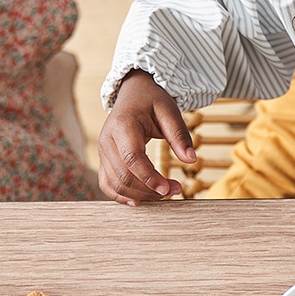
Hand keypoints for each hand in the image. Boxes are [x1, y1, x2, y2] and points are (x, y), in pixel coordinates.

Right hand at [97, 70, 195, 204]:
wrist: (133, 94)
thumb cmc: (152, 101)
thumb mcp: (170, 111)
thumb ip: (179, 135)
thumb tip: (191, 160)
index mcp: (122, 126)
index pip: (132, 158)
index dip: (149, 177)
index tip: (169, 189)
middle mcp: (107, 141)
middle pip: (123, 176)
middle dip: (150, 189)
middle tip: (177, 190)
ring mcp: (103, 152)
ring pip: (115, 184)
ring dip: (140, 195)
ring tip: (165, 194)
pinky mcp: (104, 160)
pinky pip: (107, 184)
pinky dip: (121, 196)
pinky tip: (140, 201)